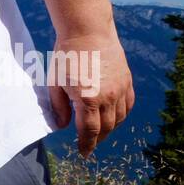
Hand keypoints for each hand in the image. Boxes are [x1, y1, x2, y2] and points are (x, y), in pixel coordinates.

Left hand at [47, 33, 134, 156]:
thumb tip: (62, 127)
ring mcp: (120, 88)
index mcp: (88, 99)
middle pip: (106, 127)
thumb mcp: (55, 84)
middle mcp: (108, 96)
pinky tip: (114, 116)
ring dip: (110, 128)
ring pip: (119, 117)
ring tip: (100, 132)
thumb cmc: (66, 56)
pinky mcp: (127, 79)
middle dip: (97, 139)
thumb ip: (59, 108)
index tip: (83, 153)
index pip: (89, 131)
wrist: (88, 31)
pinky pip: (128, 104)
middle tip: (89, 145)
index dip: (86, 145)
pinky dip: (122, 114)